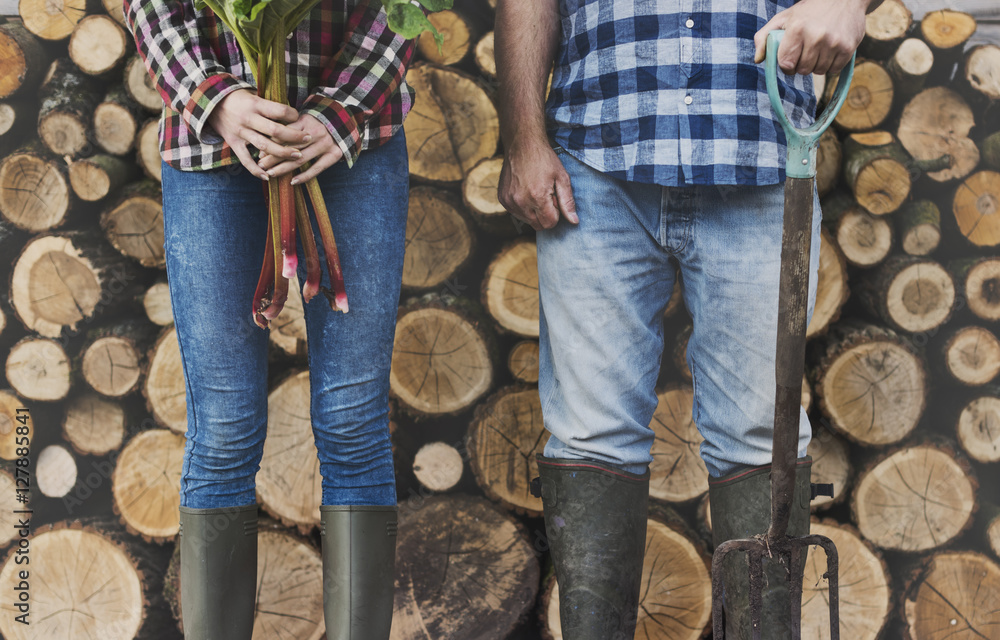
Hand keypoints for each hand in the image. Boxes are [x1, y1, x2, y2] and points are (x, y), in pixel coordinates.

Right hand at [206, 89, 311, 179]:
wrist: (209, 102)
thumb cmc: (238, 98)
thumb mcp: (253, 94)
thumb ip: (270, 104)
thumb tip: (293, 113)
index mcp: (255, 104)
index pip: (279, 111)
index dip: (292, 115)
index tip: (299, 117)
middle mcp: (248, 118)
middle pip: (275, 131)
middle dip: (294, 137)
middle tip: (308, 139)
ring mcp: (240, 132)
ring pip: (264, 146)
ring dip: (283, 153)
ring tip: (298, 157)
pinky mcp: (233, 143)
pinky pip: (245, 160)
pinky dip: (256, 170)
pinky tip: (268, 176)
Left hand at [257, 114, 343, 184]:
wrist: (345, 121)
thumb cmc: (318, 121)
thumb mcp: (304, 118)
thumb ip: (288, 128)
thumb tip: (268, 142)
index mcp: (306, 120)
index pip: (284, 133)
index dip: (271, 144)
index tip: (259, 153)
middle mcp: (316, 132)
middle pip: (290, 147)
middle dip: (273, 157)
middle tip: (260, 165)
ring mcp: (326, 144)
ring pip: (300, 159)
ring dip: (284, 168)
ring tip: (270, 174)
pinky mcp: (334, 154)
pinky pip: (317, 168)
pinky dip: (304, 176)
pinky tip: (292, 182)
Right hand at [498, 139, 577, 230]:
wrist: (522, 143)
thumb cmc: (544, 158)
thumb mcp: (562, 177)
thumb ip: (568, 202)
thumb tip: (574, 221)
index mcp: (537, 198)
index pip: (550, 223)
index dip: (556, 213)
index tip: (554, 198)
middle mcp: (520, 202)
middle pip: (538, 225)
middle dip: (545, 214)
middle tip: (546, 195)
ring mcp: (509, 201)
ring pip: (526, 221)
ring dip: (533, 211)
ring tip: (535, 191)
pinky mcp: (502, 199)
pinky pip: (516, 213)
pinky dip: (523, 206)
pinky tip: (525, 190)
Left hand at [753, 0, 868, 75]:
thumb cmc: (809, 10)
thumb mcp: (784, 18)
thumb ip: (764, 36)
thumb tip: (758, 59)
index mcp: (797, 29)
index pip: (786, 64)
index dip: (786, 65)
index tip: (790, 59)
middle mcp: (816, 36)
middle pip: (803, 70)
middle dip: (801, 65)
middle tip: (805, 52)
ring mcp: (834, 43)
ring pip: (819, 71)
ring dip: (816, 65)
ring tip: (818, 49)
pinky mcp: (848, 48)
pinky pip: (834, 70)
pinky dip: (830, 65)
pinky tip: (830, 51)